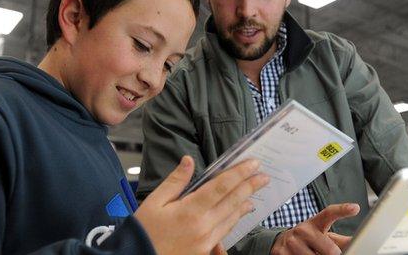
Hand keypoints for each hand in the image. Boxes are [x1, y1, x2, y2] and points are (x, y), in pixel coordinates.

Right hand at [135, 156, 268, 254]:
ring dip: (245, 201)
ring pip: (232, 217)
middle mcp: (203, 226)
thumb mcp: (154, 201)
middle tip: (263, 175)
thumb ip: (175, 181)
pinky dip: (235, 218)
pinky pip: (225, 230)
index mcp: (190, 210)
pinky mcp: (206, 250)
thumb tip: (188, 160)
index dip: (240, 173)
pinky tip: (239, 211)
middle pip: (233, 201)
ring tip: (255, 191)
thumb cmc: (143, 231)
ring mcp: (206, 240)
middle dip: (250, 186)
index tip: (253, 163)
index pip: (222, 187)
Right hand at [270, 203, 359, 254]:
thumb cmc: (308, 239)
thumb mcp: (323, 235)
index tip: (355, 208)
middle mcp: (302, 230)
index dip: (342, 210)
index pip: (329, 214)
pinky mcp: (281, 253)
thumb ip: (341, 240)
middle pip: (330, 250)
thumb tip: (357, 241)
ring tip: (314, 254)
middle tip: (331, 254)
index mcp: (315, 223)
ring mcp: (291, 242)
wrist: (282, 242)